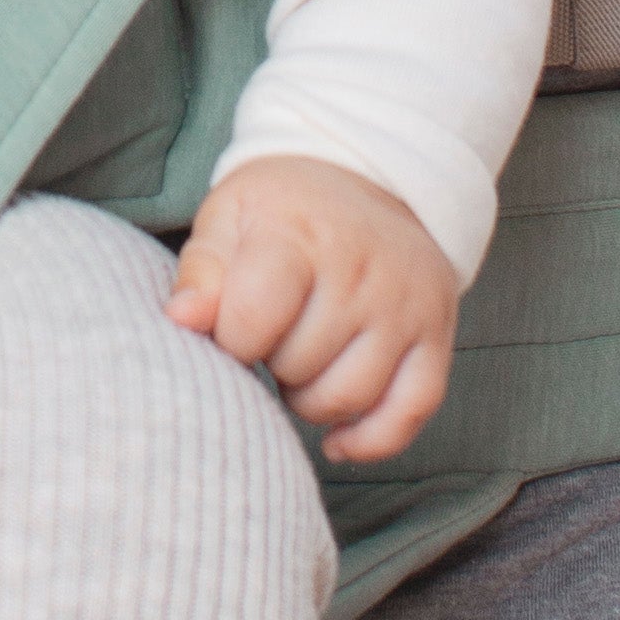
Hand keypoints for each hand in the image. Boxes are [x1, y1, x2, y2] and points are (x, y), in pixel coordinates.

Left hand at [166, 154, 459, 461]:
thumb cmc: (284, 209)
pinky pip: (410, 413)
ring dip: (312, 400)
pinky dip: (370, 439)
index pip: (253, 319)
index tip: (231, 325)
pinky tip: (337, 438)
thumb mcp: (229, 217)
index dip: (230, 339)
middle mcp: (363, 268)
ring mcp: (407, 304)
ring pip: (349, 397)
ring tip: (302, 361)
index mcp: (300, 233)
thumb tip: (182, 321)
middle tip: (274, 333)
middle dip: (272, 362)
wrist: (369, 180)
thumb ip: (202, 272)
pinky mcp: (437, 335)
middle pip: (298, 365)